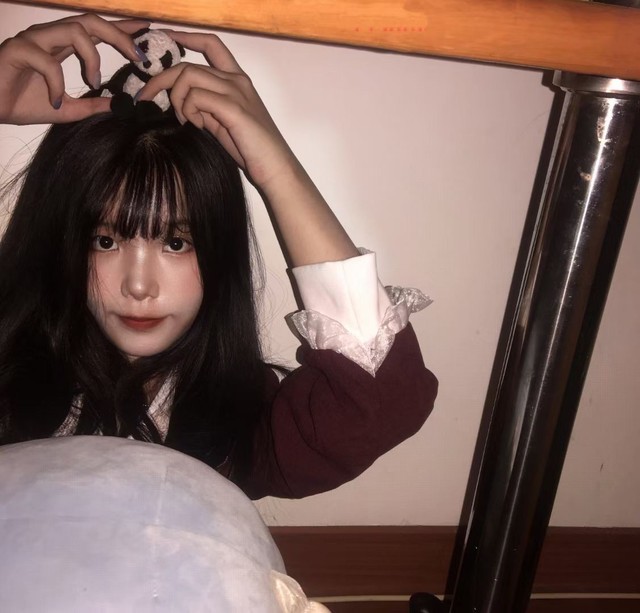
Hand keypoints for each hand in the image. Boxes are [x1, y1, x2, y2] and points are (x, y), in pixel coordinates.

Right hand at [0, 13, 149, 124]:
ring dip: (92, 57)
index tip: (146, 31)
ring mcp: (32, 40)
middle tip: (138, 56)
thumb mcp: (67, 109)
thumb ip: (93, 105)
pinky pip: (48, 61)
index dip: (122, 28)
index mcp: (61, 46)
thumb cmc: (21, 102)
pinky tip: (57, 100)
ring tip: (94, 81)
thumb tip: (121, 105)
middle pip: (90, 21)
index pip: (96, 31)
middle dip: (118, 35)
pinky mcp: (16, 50)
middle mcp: (49, 36)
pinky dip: (58, 82)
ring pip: (73, 31)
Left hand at [137, 31, 299, 189]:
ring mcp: (236, 92)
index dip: (186, 37)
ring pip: (188, 76)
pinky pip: (196, 97)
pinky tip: (196, 126)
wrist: (276, 168)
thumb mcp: (224, 124)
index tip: (167, 38)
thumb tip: (182, 104)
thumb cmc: (253, 150)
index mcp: (237, 80)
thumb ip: (206, 109)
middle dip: (161, 80)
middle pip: (188, 65)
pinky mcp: (234, 108)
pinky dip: (188, 111)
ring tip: (185, 120)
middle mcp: (237, 80)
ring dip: (176, 99)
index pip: (211, 44)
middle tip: (147, 98)